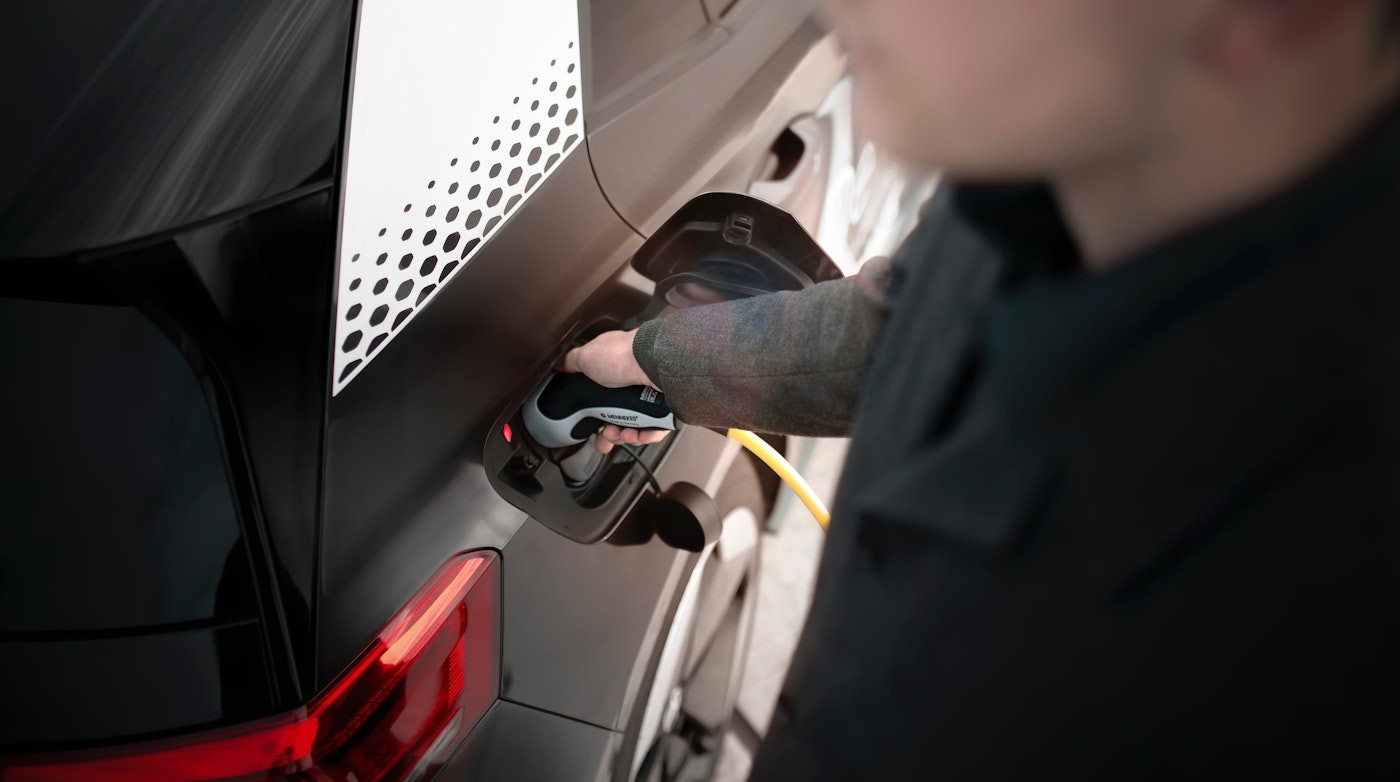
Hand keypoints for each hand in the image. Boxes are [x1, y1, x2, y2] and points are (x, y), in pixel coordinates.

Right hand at [561, 329, 670, 454]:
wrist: (652, 363)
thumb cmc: (623, 354)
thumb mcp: (586, 356)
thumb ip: (572, 362)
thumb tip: (560, 366)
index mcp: (614, 373)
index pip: (603, 402)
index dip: (595, 418)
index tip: (591, 428)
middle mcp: (633, 385)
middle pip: (619, 420)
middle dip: (609, 433)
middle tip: (606, 434)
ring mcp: (650, 397)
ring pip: (635, 428)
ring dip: (625, 436)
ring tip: (622, 433)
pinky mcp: (665, 409)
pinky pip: (655, 431)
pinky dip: (645, 436)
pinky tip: (639, 434)